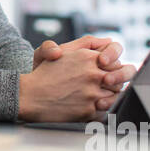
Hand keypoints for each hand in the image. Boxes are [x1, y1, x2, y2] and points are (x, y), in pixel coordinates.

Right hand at [23, 37, 137, 121]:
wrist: (30, 96)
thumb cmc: (45, 73)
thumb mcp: (63, 50)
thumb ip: (87, 42)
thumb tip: (108, 40)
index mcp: (88, 57)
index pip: (116, 61)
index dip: (115, 67)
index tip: (108, 72)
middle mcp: (93, 74)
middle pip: (119, 78)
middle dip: (116, 81)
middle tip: (108, 84)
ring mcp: (92, 93)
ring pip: (115, 94)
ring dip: (110, 95)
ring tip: (98, 95)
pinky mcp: (89, 110)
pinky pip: (106, 110)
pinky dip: (101, 109)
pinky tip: (91, 106)